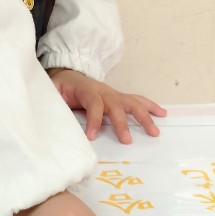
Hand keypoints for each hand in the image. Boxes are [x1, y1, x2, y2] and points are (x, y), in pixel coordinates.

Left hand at [47, 68, 165, 142]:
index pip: (94, 104)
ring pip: (131, 102)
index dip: (94, 120)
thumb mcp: (52, 92)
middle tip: (127, 141)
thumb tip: (52, 114)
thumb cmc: (60, 87)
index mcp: (86, 90)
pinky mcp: (118, 97)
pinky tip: (162, 114)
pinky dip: (150, 106)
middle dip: (122, 122)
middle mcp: (103, 90)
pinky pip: (136, 101)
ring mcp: (113, 93)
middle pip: (116, 104)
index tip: (91, 137)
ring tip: (155, 131)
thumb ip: (54, 101)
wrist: (67, 74)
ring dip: (144, 116)